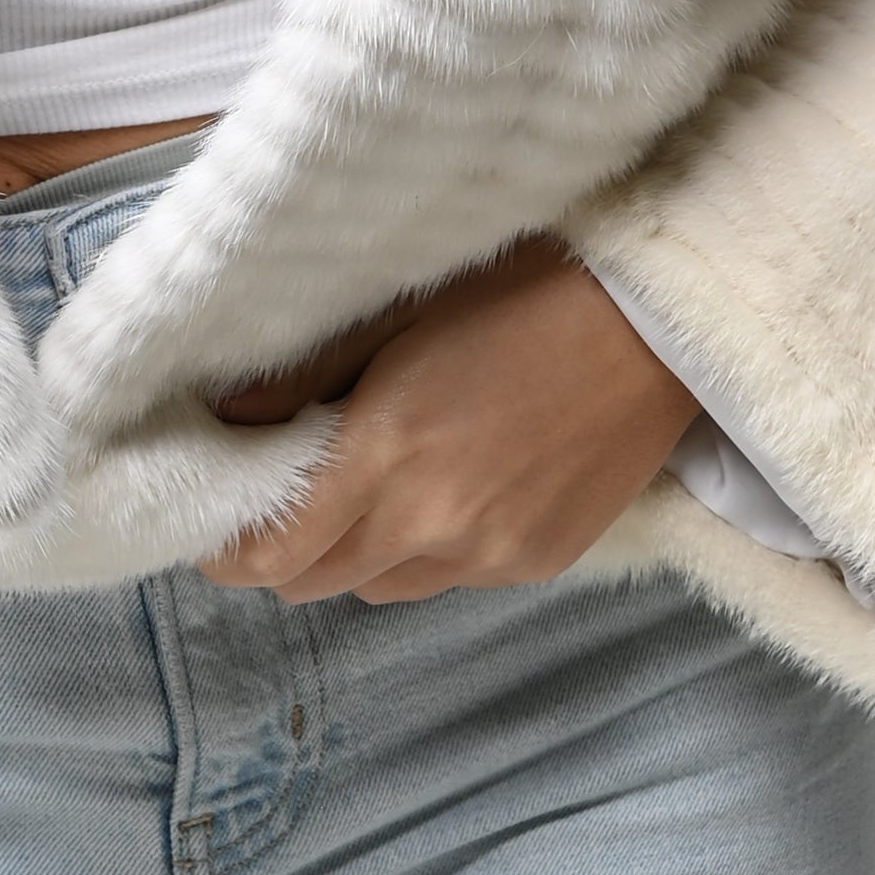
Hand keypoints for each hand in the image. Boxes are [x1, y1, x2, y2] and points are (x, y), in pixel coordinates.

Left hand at [197, 238, 695, 600]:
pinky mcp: (539, 563)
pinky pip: (451, 579)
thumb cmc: (524, 287)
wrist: (658, 320)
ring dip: (358, 552)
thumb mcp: (397, 308)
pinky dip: (429, 548)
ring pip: (381, 588)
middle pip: (314, 583)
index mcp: (385, 455)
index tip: (217, 518)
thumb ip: (302, 373)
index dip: (227, 549)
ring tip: (374, 483)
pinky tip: (451, 484)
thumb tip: (225, 415)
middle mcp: (433, 524)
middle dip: (284, 549)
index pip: (270, 554)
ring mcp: (491, 554)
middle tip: (286, 490)